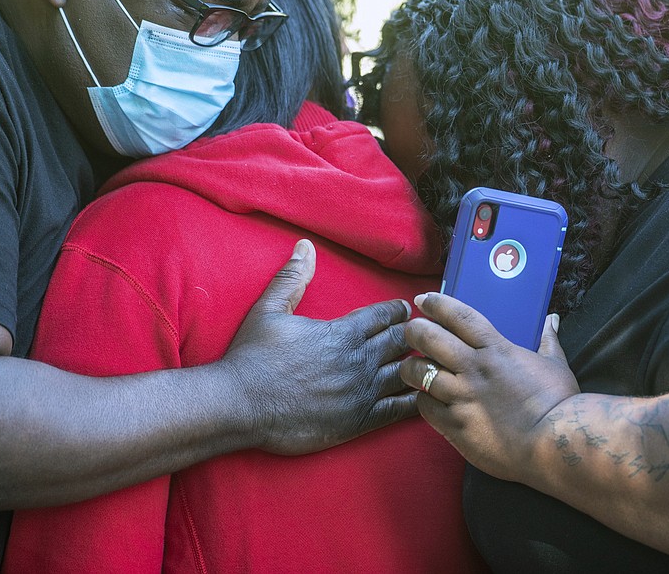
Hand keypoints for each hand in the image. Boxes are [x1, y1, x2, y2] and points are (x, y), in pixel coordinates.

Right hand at [223, 239, 417, 455]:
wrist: (239, 404)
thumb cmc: (252, 356)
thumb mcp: (269, 309)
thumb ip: (292, 277)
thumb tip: (305, 246)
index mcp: (342, 332)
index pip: (385, 315)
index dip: (397, 310)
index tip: (406, 309)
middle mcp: (358, 361)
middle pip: (401, 342)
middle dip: (413, 334)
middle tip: (423, 332)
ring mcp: (361, 392)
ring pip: (406, 373)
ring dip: (418, 364)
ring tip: (429, 360)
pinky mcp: (359, 421)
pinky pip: (399, 409)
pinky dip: (416, 399)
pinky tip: (425, 394)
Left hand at [399, 292, 579, 483]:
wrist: (555, 444)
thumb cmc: (559, 403)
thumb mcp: (556, 365)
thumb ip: (548, 341)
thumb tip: (552, 320)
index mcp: (496, 350)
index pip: (459, 317)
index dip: (437, 304)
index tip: (424, 299)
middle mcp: (473, 369)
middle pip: (429, 339)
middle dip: (414, 330)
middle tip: (410, 330)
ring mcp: (462, 398)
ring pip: (419, 372)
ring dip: (411, 367)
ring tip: (411, 368)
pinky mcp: (456, 426)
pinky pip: (425, 407)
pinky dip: (422, 401)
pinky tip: (426, 400)